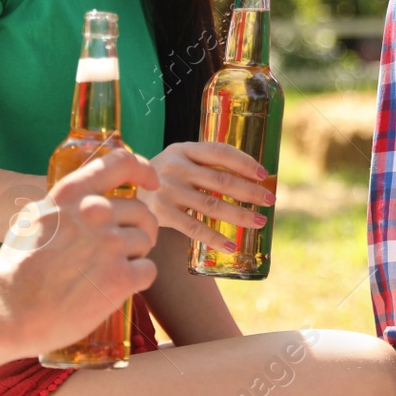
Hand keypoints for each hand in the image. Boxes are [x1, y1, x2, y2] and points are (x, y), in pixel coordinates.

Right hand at [0, 150, 160, 354]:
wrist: (10, 309)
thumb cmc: (15, 268)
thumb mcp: (33, 218)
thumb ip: (63, 206)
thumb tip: (80, 202)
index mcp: (73, 193)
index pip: (121, 163)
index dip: (144, 170)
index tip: (151, 182)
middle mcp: (95, 212)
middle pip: (142, 212)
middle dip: (139, 229)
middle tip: (126, 248)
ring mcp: (110, 244)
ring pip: (146, 242)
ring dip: (135, 256)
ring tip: (109, 271)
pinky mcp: (120, 277)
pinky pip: (148, 270)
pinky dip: (137, 280)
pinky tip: (117, 287)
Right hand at [147, 141, 275, 251]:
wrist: (125, 194)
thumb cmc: (164, 178)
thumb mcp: (179, 161)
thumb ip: (205, 166)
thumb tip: (252, 180)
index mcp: (183, 149)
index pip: (220, 152)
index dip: (244, 162)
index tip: (264, 174)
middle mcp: (174, 166)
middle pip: (221, 179)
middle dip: (249, 191)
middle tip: (270, 200)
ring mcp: (167, 190)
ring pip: (212, 204)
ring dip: (240, 215)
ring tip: (259, 222)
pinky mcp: (160, 213)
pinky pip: (193, 227)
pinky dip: (214, 238)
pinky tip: (231, 245)